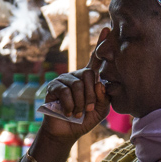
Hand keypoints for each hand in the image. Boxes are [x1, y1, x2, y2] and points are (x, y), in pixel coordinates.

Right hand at [37, 30, 111, 144]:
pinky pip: (65, 91)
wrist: (66, 132)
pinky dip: (69, 105)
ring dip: (80, 102)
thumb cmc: (84, 120)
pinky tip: (68, 112)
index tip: (107, 29)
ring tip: (77, 113)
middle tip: (88, 108)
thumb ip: (105, 96)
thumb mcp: (101, 109)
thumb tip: (100, 83)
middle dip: (91, 94)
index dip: (101, 45)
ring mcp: (63, 80)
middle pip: (88, 74)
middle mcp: (76, 76)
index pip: (95, 60)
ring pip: (77, 85)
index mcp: (89, 80)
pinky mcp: (53, 87)